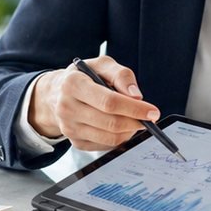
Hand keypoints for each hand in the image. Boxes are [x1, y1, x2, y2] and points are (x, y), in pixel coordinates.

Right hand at [28, 56, 159, 151]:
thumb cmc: (84, 76)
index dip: (134, 108)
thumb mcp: (101, 65)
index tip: (153, 112)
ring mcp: (69, 128)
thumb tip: (136, 94)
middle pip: (111, 123)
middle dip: (136, 121)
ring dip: (130, 131)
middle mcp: (67, 108)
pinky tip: (121, 126)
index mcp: (73, 84)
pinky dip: (119, 138)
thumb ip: (121, 75)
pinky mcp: (75, 142)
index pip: (109, 102)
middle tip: (149, 117)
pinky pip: (105, 145)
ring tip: (135, 120)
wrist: (57, 93)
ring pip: (110, 138)